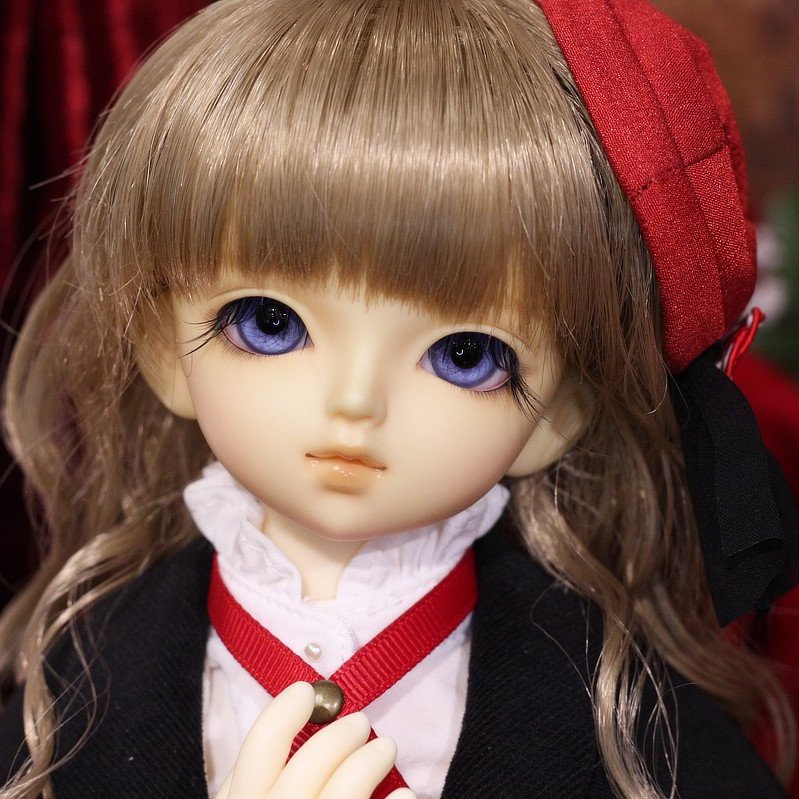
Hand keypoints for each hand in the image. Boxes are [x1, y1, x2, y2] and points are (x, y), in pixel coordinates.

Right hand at [214, 681, 416, 798]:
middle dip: (338, 736)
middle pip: (305, 769)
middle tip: (362, 721)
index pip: (257, 753)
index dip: (282, 714)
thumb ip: (259, 784)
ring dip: (369, 761)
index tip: (306, 691)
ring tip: (386, 747)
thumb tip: (297, 726)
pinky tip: (406, 796)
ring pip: (342, 794)